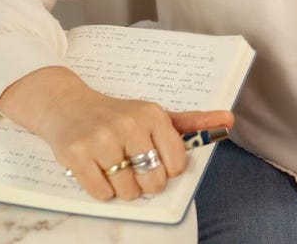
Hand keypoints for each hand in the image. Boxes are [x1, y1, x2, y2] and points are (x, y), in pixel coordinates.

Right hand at [0, 66, 233, 201]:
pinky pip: (101, 193)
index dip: (166, 170)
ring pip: (127, 191)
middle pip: (153, 182)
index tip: (154, 159)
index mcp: (152, 115)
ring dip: (121, 188)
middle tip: (132, 167)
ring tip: (113, 167)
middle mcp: (129, 124)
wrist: (67, 104)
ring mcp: (102, 139)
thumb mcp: (155, 114)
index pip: (176, 166)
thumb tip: (229, 119)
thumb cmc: (117, 114)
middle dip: (144, 183)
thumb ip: (192, 121)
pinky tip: (97, 170)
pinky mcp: (77, 154)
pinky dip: (101, 190)